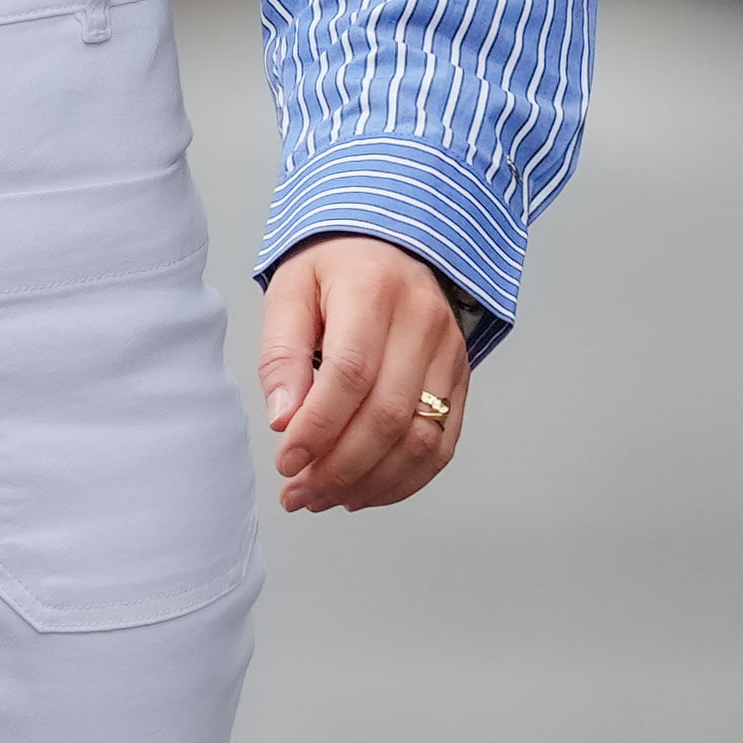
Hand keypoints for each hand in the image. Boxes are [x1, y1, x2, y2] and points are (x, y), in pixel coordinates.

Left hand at [256, 238, 473, 514]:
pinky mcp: (461, 381)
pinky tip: (363, 491)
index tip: (287, 462)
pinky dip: (403, 480)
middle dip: (338, 468)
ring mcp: (450, 354)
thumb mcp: (290, 292)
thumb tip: (284, 419)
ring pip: (420, 440)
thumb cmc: (335, 269)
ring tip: (324, 498)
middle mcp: (422, 322)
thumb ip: (282, 354)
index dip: (318, 428)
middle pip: (387, 415)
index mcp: (373, 291)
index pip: (350, 374)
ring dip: (369, 482)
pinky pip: (441, 446)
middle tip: (299, 494)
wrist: (394, 245)